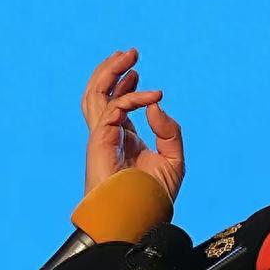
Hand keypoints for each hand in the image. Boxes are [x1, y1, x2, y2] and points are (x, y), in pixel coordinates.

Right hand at [81, 49, 184, 199]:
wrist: (141, 217)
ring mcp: (102, 138)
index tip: (137, 72)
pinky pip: (113, 110)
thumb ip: (169, 131)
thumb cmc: (153, 196)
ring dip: (109, 72)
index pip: (116, 105)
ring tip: (127, 55)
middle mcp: (110, 135)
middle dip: (111, 70)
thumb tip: (156, 105)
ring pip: (95, 96)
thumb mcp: (174, 160)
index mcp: (124, 139)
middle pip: (99, 95)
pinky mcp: (99, 142)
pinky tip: (152, 96)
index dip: (124, 86)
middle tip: (130, 52)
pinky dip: (132, 98)